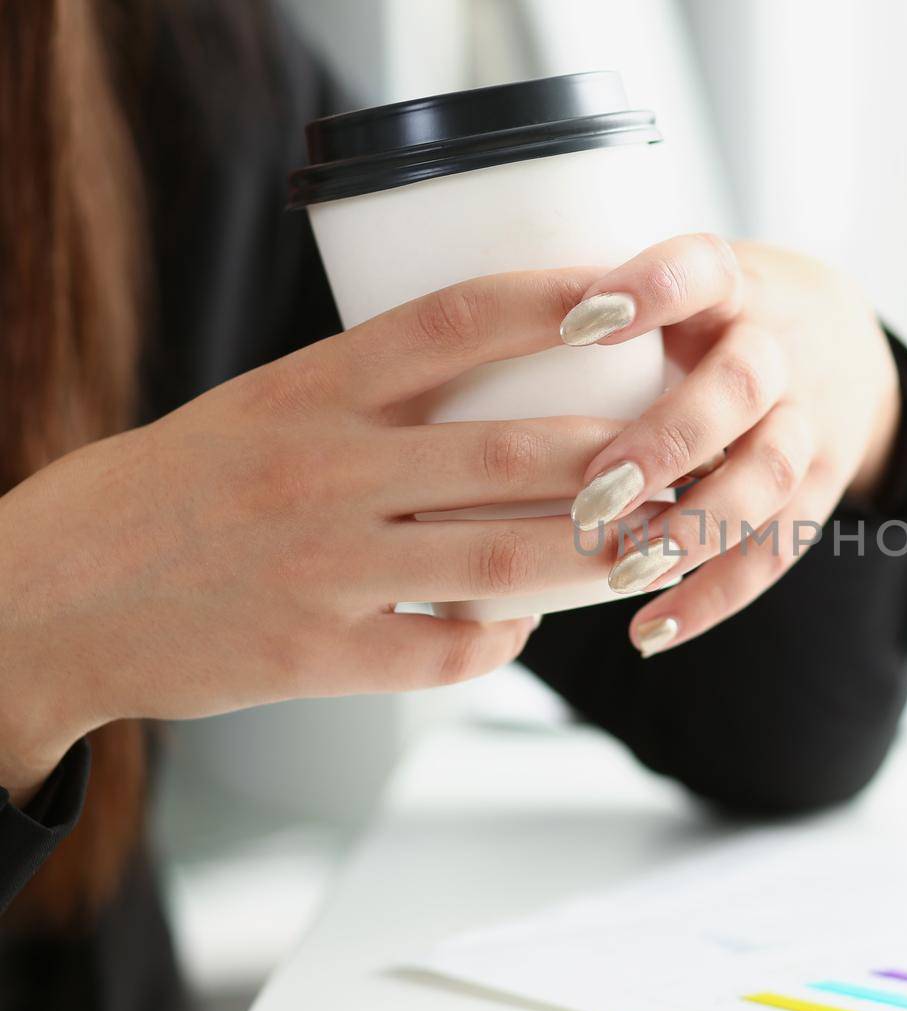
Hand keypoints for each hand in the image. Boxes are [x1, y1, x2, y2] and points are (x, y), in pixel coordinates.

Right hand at [0, 269, 641, 802]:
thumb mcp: (261, 410)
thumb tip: (498, 392)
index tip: (630, 299)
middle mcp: (322, 470)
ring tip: (648, 548)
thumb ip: (369, 401)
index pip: (456, 321)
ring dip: (596, 559)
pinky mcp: (316, 657)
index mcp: (307, 389)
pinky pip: (450, 652)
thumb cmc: (172, 493)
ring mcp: (322, 568)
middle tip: (686, 457)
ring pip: (506, 561)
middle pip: (512, 452)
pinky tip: (522, 622)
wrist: (51, 597)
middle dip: (620, 458)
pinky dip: (505, 638)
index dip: (555, 303)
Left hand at [559, 235, 900, 657]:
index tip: (577, 322)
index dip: (650, 292)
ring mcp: (810, 419)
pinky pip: (778, 547)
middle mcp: (780, 347)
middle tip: (593, 492)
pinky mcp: (823, 486)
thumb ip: (596, 307)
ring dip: (694, 528)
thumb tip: (446, 350)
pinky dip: (715, 594)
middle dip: (667, 442)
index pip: (703, 270)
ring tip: (622, 571)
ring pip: (769, 474)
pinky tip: (651, 629)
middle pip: (741, 385)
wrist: (847, 343)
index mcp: (733, 283)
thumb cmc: (713, 318)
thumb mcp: (677, 287)